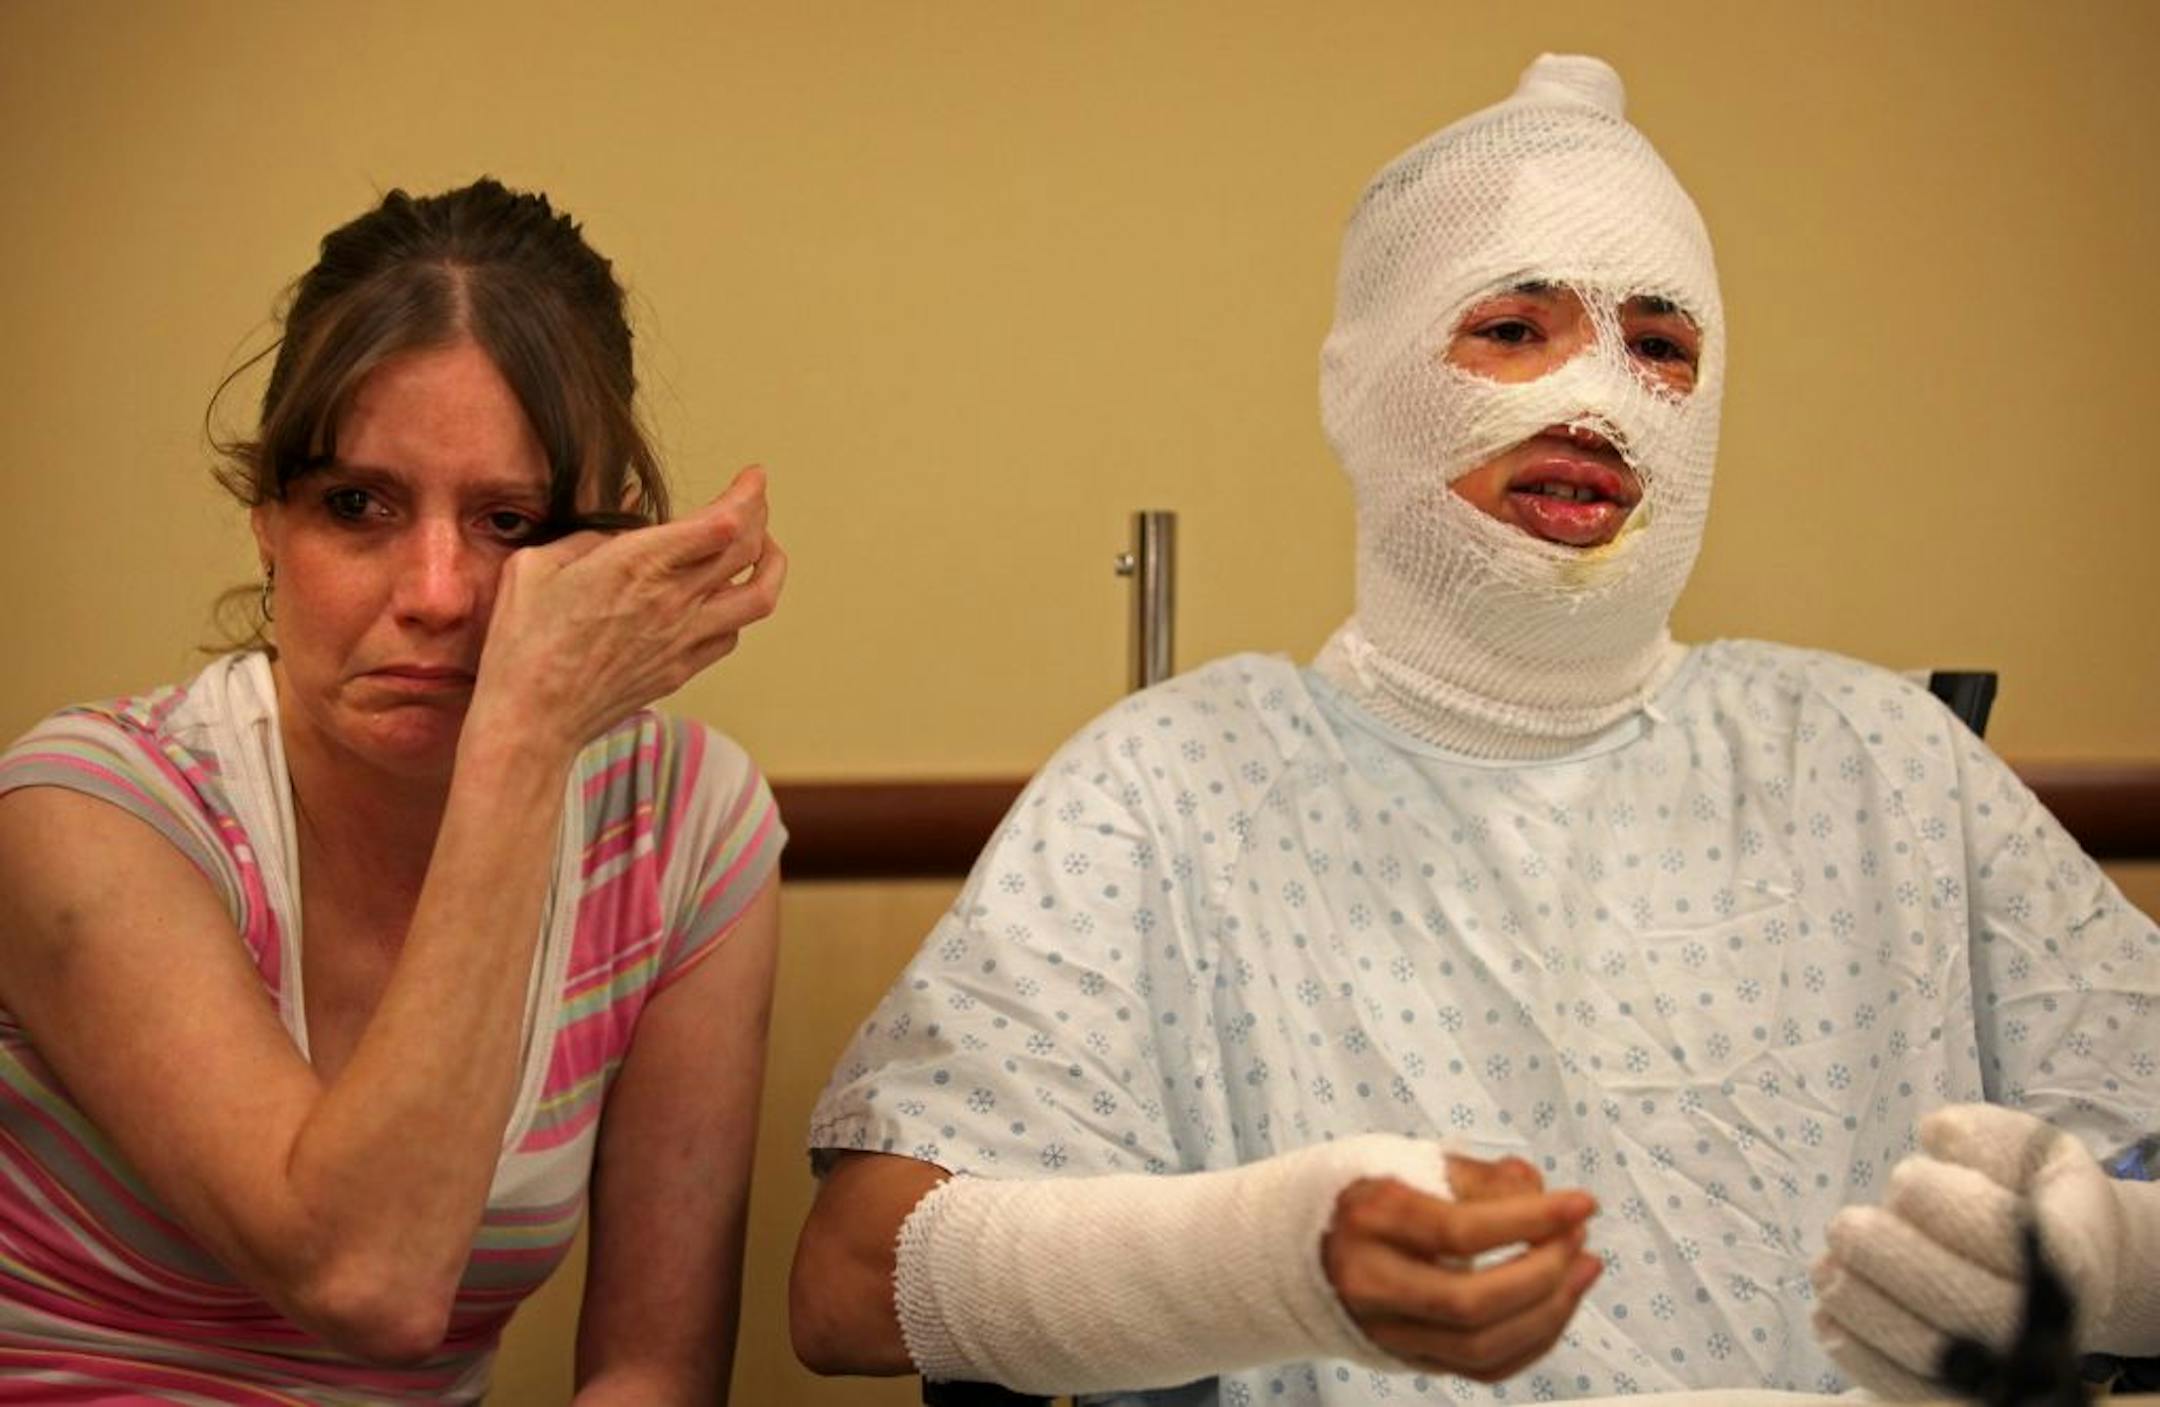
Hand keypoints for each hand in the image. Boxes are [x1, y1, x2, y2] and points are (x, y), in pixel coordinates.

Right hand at [472, 466, 786, 753]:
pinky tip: (722, 598)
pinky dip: (737, 609)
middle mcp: (674, 600)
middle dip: (762, 517)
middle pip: (751, 551)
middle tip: (755, 502)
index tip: (753, 477)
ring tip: (761, 549)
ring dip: (769, 565)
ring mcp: (684, 639)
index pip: (723, 523)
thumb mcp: (537, 565)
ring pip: (759, 597)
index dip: (748, 494)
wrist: (532, 719)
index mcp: (640, 564)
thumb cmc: (524, 641)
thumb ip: (589, 532)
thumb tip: (626, 507)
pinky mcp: (682, 670)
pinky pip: (732, 634)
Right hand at [1322, 1152, 1601, 1382]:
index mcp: (1369, 1219)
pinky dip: (1533, 1342)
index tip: (1581, 1204)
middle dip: (1544, 1274)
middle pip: (1470, 1303)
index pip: (1459, 1231)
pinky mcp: (1407, 1359)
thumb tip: (1538, 1193)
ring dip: (1549, 1312)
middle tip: (1578, 1238)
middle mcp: (1370, 1282)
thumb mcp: (1414, 1162)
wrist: (1311, 1244)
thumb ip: (1480, 1177)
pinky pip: (1483, 1370)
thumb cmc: (1372, 1195)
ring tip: (1582, 1268)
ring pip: (1481, 1348)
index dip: (1531, 1220)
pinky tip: (1558, 1303)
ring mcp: (1386, 1330)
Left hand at [1813, 1104, 2159, 1399]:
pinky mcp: (1967, 1391)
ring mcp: (2011, 1367)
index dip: (1955, 1213)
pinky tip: (1826, 1319)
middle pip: (1980, 1310)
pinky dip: (1867, 1360)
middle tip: (1846, 1226)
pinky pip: (1916, 1392)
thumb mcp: (2022, 1146)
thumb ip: (1986, 1137)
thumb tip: (1940, 1134)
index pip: (2018, 1243)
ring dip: (1871, 1313)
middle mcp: (2052, 1324)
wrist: (2058, 1262)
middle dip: (1901, 1265)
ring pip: (1942, 1358)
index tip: (1904, 1177)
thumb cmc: (2027, 1193)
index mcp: (2074, 1254)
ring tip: (1825, 1269)